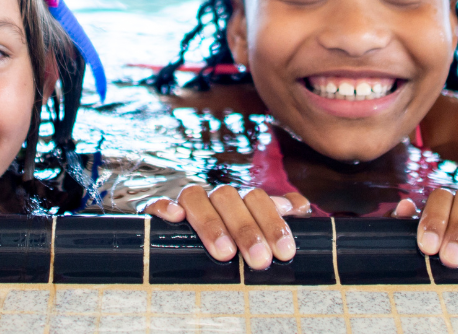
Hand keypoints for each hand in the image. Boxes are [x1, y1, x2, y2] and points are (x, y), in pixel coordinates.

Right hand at [144, 185, 308, 269]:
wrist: (184, 234)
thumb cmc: (232, 240)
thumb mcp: (257, 229)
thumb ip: (277, 216)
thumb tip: (301, 206)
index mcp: (239, 200)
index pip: (257, 199)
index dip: (272, 223)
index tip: (285, 251)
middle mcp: (213, 197)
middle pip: (229, 197)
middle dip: (247, 229)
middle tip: (259, 259)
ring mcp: (185, 202)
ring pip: (196, 197)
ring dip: (212, 223)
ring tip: (225, 253)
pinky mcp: (157, 212)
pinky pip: (157, 203)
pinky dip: (165, 207)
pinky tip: (175, 218)